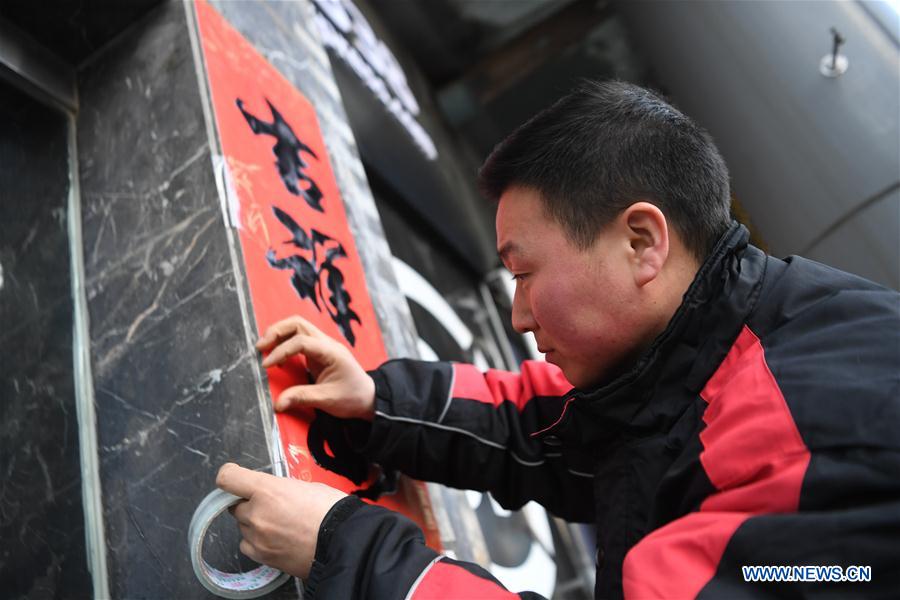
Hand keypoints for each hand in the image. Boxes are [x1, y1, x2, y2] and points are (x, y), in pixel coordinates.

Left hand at [216, 463, 346, 578]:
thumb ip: (279, 489)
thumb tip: (270, 494)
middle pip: (236, 505)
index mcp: (267, 490)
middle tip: (272, 507)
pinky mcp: (262, 556)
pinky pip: (248, 545)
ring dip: (255, 524)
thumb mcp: (306, 486)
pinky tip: (277, 540)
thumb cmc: (331, 510)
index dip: (231, 475)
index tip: (236, 478)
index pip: (228, 478)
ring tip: (281, 526)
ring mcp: (257, 537)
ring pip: (243, 526)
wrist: (344, 541)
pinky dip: (257, 542)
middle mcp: (256, 513)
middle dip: (250, 504)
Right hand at [256, 315, 375, 419]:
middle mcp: (327, 344)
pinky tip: (277, 358)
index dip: (282, 350)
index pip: (301, 341)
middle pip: (298, 324)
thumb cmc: (353, 397)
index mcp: (332, 352)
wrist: (369, 399)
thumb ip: (302, 398)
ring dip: (279, 335)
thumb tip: (278, 403)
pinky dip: (285, 343)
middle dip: (276, 332)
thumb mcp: (328, 399)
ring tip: (264, 349)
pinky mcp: (319, 352)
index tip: (267, 365)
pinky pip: (299, 339)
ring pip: (298, 328)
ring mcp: (323, 346)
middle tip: (260, 347)